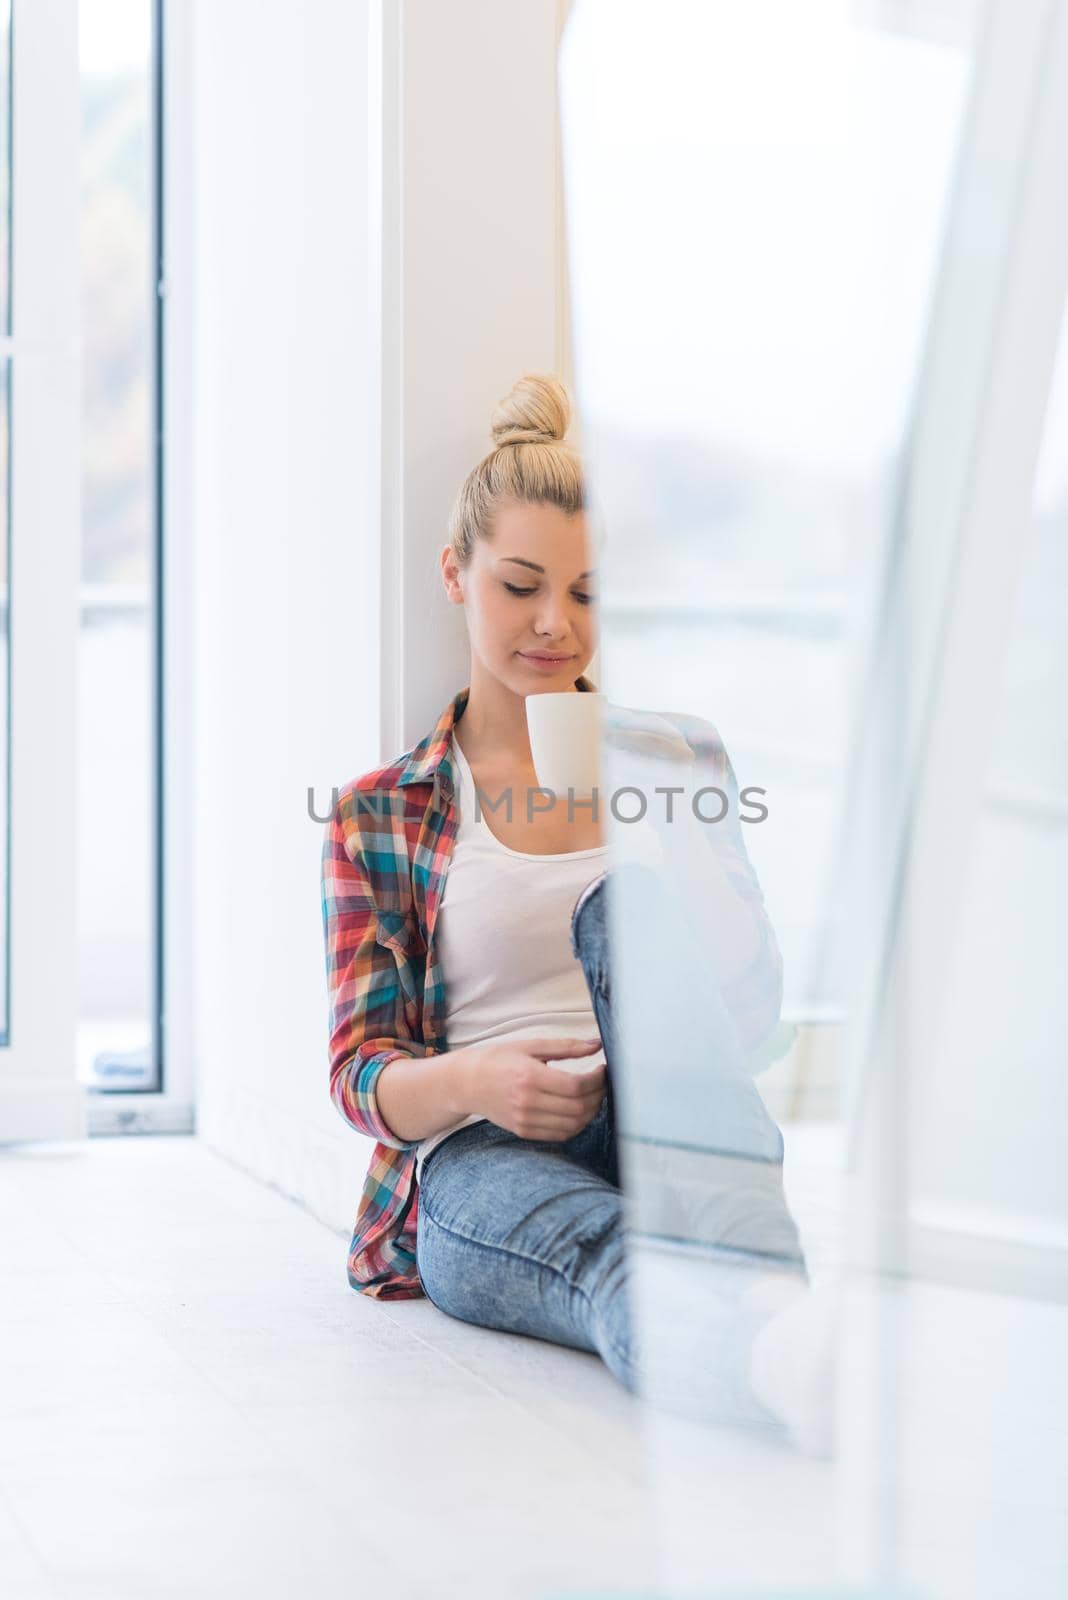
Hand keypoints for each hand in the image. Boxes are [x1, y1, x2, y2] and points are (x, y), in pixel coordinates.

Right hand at [461, 1037, 605, 1141]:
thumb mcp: (531, 1046)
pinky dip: (576, 1125)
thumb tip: (597, 1044)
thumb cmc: (498, 1059)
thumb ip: (566, 1046)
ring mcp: (525, 1120)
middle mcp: (527, 1102)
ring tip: (592, 1096)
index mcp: (530, 1076)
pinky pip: (560, 1135)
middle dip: (598, 1095)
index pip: (576, 1085)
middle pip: (578, 1107)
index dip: (597, 1080)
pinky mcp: (524, 1131)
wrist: (467, 1083)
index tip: (603, 1070)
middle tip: (601, 1083)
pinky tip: (578, 1110)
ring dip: (591, 1112)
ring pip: (573, 1125)